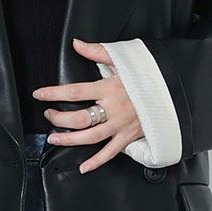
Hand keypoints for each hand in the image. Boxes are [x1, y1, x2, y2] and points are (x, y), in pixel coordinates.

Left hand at [32, 38, 143, 172]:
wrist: (171, 92)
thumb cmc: (147, 76)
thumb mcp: (123, 59)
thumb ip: (97, 51)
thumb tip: (76, 43)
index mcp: (109, 88)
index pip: (75, 91)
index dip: (54, 93)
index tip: (40, 95)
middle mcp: (113, 108)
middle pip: (79, 118)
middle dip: (59, 118)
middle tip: (48, 116)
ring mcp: (120, 125)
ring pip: (91, 137)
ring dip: (70, 140)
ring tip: (54, 139)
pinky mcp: (128, 136)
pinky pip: (110, 152)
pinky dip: (97, 162)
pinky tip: (83, 167)